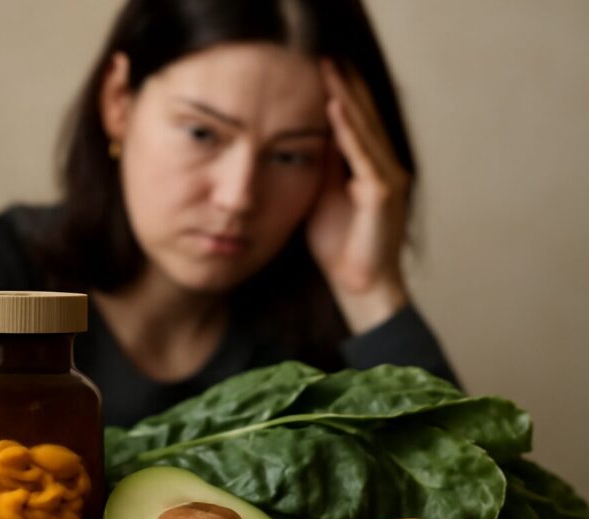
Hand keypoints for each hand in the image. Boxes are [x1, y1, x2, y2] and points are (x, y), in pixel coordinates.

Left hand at [306, 60, 410, 333]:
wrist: (359, 285)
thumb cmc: (339, 246)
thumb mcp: (323, 197)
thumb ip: (322, 169)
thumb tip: (307, 139)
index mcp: (370, 169)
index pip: (357, 124)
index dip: (343, 95)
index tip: (325, 68)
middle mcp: (385, 168)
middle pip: (365, 118)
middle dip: (347, 86)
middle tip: (329, 56)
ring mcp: (387, 180)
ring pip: (365, 131)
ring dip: (347, 99)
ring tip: (332, 71)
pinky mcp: (382, 195)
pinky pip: (362, 156)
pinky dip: (349, 132)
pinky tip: (335, 109)